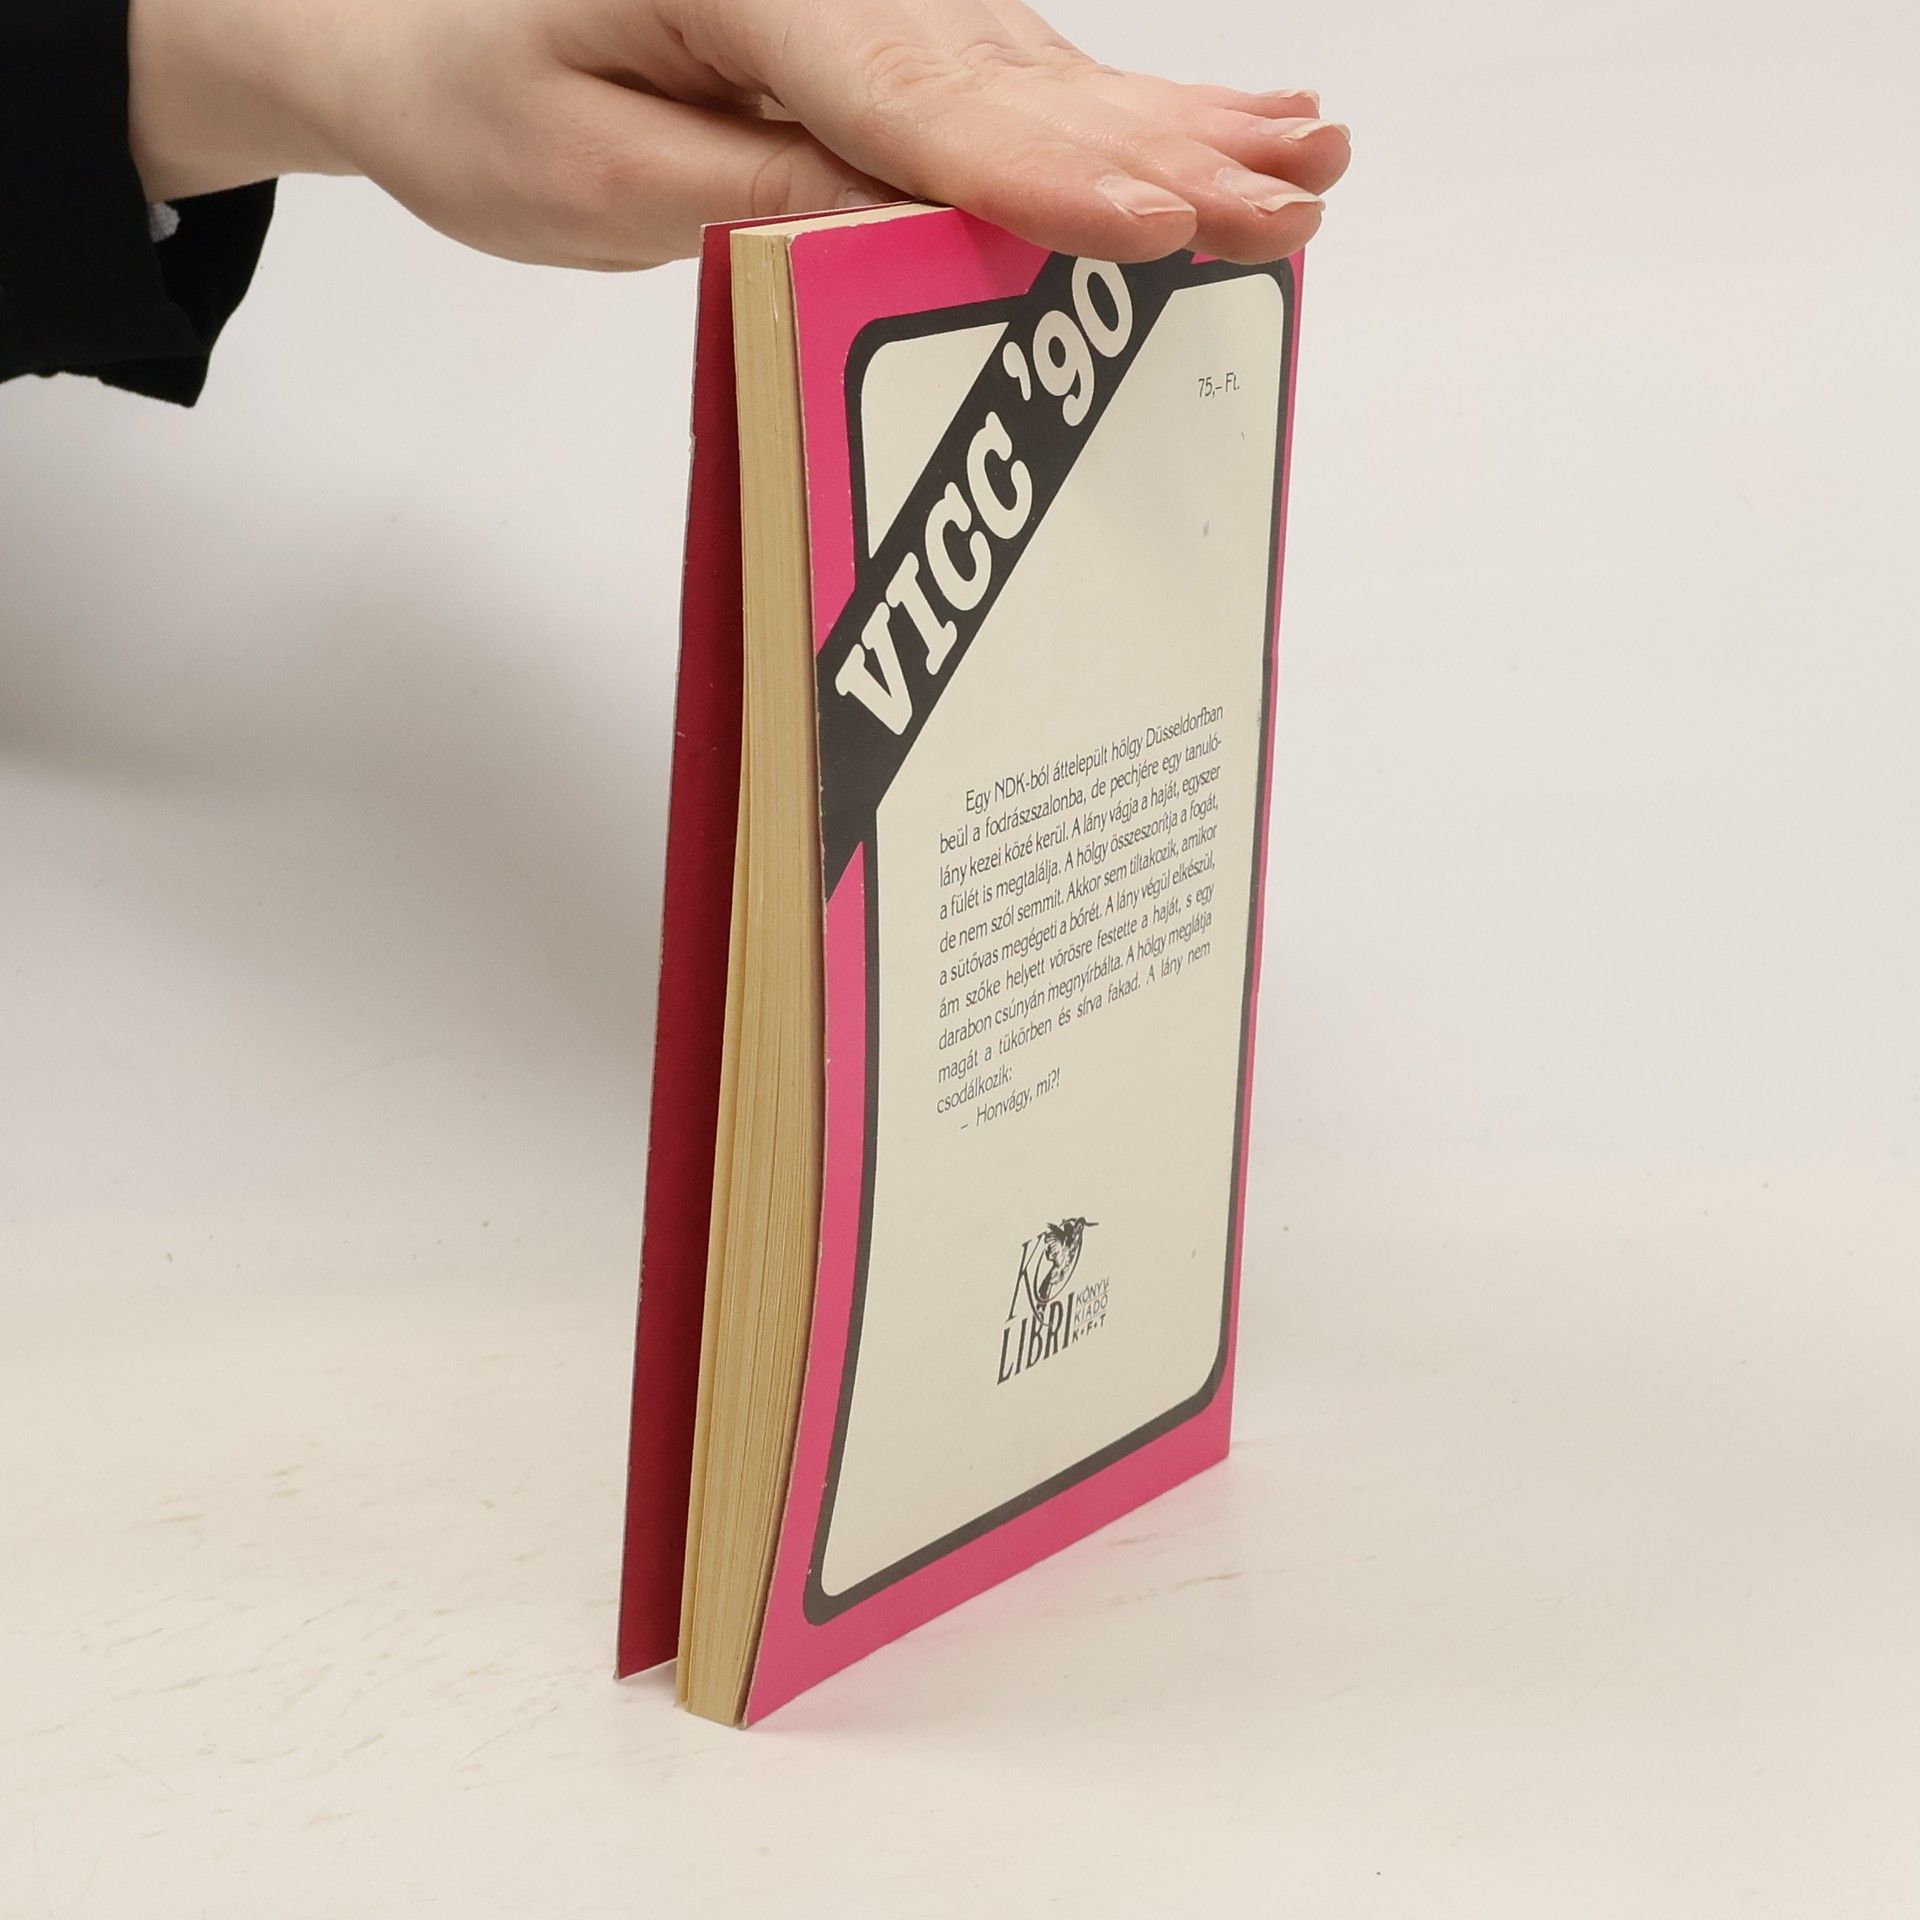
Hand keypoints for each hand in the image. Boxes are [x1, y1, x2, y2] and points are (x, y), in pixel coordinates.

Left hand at [128, 0, 1349, 268]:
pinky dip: (1121, 116)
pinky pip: (1015, 79)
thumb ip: (761, 199)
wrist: (429, 28)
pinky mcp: (885, 36)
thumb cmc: (487, 95)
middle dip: (1159, 152)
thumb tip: (918, 230)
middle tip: (1288, 201)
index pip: (913, 101)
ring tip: (1302, 166)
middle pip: (1012, 79)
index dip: (1042, 177)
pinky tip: (1220, 128)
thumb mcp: (595, 175)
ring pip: (1039, 74)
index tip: (1156, 223)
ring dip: (1177, 129)